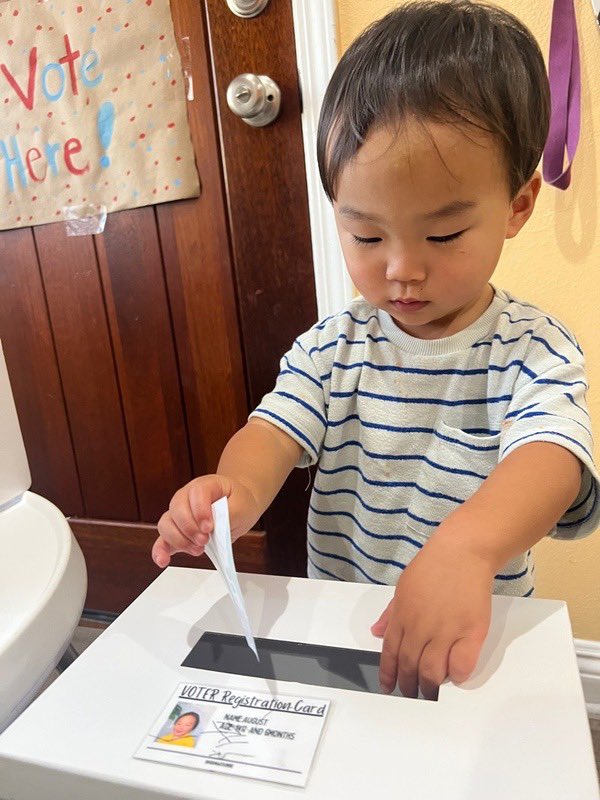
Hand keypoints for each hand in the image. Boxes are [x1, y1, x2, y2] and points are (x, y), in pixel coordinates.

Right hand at [151, 475, 259, 567]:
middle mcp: (186, 497)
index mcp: (205, 485)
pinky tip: (163, 560)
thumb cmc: (238, 503)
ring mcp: (179, 514)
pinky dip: (160, 550)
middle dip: (189, 528)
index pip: (196, 492)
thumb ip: (229, 515)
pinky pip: (162, 540)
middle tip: (205, 540)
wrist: (238, 506)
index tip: (209, 527)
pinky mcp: (177, 532)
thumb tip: (214, 528)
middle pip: (177, 508)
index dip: (200, 510)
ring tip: (198, 549)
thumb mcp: (242, 506)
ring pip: (166, 524)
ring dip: (179, 540)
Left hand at [370, 531, 494, 699]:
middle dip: (408, 685)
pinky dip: (456, 675)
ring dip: (430, 686)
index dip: (388, 673)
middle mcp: (421, 626)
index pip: (390, 652)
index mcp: (402, 615)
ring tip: (430, 692)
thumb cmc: (433, 565)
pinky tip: (454, 674)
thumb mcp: (403, 586)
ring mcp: (446, 630)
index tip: (388, 687)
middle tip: (411, 693)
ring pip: (433, 670)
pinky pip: (462, 664)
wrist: (463, 551)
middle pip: (410, 665)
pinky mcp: (471, 631)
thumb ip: (390, 613)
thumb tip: (376, 632)